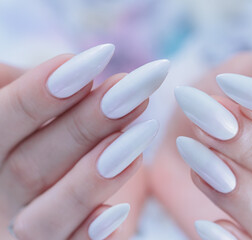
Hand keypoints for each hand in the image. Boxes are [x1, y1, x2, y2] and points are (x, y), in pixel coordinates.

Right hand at [0, 44, 168, 239]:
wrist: (46, 170)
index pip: (2, 120)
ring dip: (94, 175)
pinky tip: (118, 210)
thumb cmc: (35, 133)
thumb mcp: (24, 105)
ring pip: (47, 214)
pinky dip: (90, 235)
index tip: (96, 58)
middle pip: (30, 165)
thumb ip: (30, 90)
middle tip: (132, 90)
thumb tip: (70, 69)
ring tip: (142, 132)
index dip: (41, 91)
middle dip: (86, 124)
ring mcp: (19, 227)